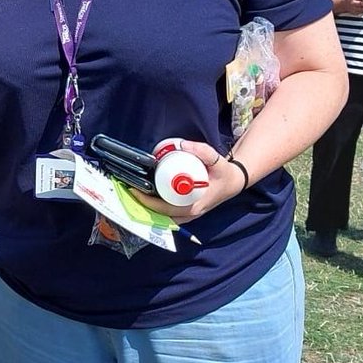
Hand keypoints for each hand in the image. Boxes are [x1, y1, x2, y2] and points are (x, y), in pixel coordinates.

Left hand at [127, 139, 247, 222]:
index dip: (149, 202)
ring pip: (162, 216)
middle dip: (142, 205)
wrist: (234, 182)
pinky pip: (167, 213)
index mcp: (194, 206)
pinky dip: (155, 206)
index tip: (135, 191)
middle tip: (128, 191)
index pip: (166, 209)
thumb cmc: (224, 173)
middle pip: (160, 215)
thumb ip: (202, 151)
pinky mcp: (186, 212)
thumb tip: (182, 146)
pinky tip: (144, 196)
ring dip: (147, 207)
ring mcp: (187, 215)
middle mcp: (190, 214)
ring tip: (132, 193)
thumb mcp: (217, 160)